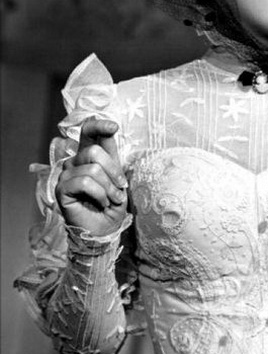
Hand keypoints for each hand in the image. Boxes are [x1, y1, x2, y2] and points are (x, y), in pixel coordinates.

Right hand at [56, 118, 128, 238]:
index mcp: (89, 156)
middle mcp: (75, 162)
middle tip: (120, 188)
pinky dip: (99, 195)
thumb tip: (111, 127)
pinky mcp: (61, 189)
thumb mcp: (118, 177)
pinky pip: (85, 183)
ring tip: (111, 200)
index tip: (113, 127)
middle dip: (114, 171)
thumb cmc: (112, 203)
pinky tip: (101, 203)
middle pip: (95, 152)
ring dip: (109, 188)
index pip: (88, 132)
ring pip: (93, 169)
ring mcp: (66, 175)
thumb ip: (112, 155)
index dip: (98, 126)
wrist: (105, 228)